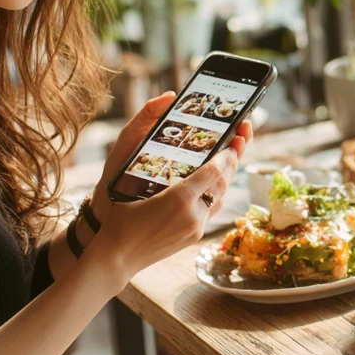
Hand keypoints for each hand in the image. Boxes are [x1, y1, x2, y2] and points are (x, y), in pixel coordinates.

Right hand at [89, 92, 254, 226]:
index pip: (213, 170)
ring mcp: (195, 229)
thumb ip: (143, 134)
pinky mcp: (194, 237)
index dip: (227, 152)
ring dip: (228, 176)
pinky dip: (218, 193)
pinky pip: (213, 210)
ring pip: (222, 197)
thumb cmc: (117, 211)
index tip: (234, 138)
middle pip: (223, 182)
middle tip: (239, 140)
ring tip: (231, 156)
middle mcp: (192, 215)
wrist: (116, 255)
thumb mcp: (127, 172)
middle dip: (233, 160)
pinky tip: (216, 181)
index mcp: (179, 199)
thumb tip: (166, 99)